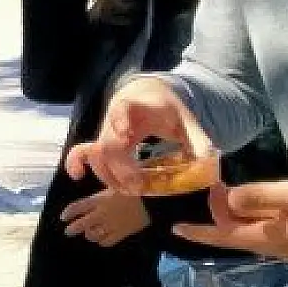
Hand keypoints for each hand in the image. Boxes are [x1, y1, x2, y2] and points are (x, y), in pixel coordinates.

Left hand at [61, 191, 149, 246]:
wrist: (154, 200)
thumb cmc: (134, 188)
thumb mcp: (114, 185)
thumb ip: (101, 193)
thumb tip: (90, 200)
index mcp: (99, 199)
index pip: (77, 208)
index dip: (68, 214)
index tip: (63, 217)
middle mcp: (102, 214)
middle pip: (80, 225)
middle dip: (72, 229)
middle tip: (68, 231)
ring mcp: (111, 225)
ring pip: (92, 235)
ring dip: (88, 234)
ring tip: (88, 233)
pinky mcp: (122, 233)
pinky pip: (107, 242)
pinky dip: (102, 241)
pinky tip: (102, 238)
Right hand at [65, 78, 213, 194]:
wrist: (147, 95)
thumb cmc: (167, 109)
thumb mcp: (187, 120)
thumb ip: (199, 140)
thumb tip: (211, 165)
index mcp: (137, 107)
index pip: (123, 110)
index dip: (120, 121)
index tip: (125, 136)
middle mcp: (115, 118)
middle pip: (108, 144)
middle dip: (121, 169)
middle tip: (139, 188)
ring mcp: (105, 131)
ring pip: (96, 154)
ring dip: (109, 176)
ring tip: (130, 191)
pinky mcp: (100, 141)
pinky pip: (82, 151)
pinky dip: (77, 163)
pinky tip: (78, 177)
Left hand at [173, 180, 287, 259]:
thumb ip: (259, 197)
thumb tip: (228, 199)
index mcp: (267, 238)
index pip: (224, 236)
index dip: (200, 232)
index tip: (176, 228)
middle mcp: (271, 248)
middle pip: (233, 234)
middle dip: (217, 216)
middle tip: (214, 189)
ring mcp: (283, 246)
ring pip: (246, 232)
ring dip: (232, 217)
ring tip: (224, 195)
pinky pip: (261, 231)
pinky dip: (248, 218)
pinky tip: (248, 205)